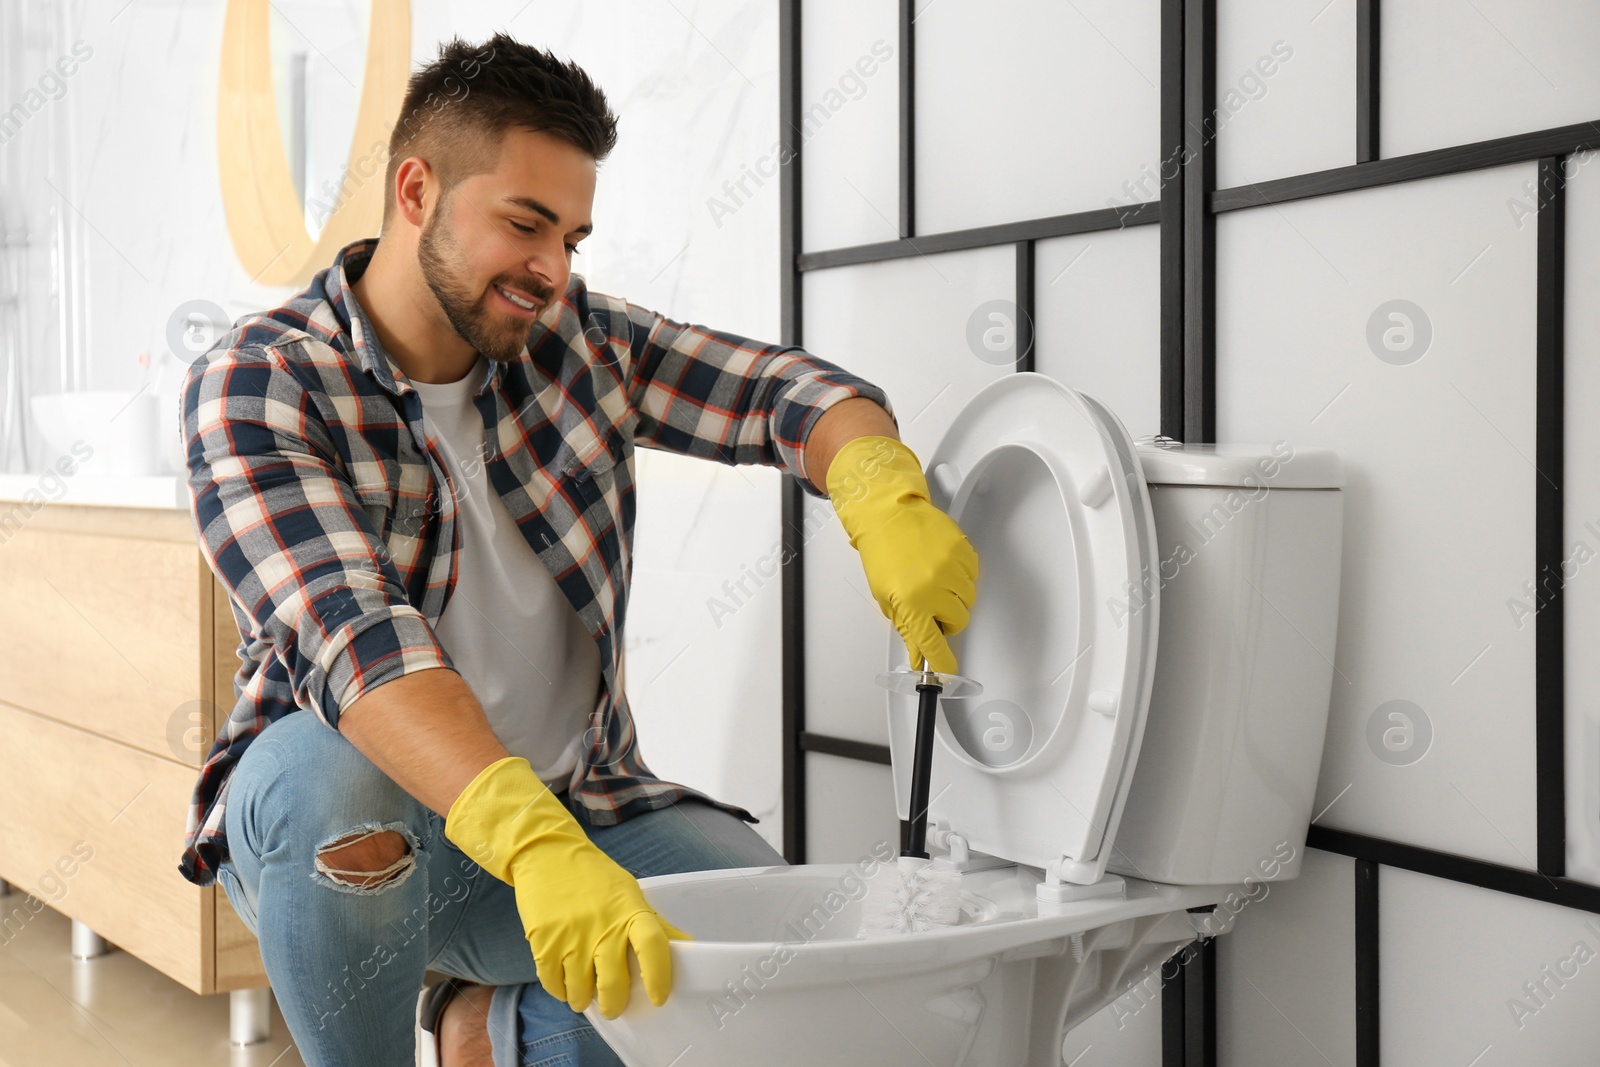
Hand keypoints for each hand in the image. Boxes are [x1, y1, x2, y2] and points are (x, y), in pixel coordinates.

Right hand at [443, 756, 691, 1016]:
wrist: (547, 854)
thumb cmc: (594, 877)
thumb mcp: (629, 893)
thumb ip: (654, 924)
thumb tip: (687, 947)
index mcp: (630, 912)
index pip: (652, 946)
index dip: (658, 976)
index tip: (658, 998)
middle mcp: (602, 927)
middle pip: (614, 983)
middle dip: (614, 1004)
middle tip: (613, 1007)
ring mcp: (571, 937)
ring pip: (580, 991)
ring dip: (583, 999)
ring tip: (585, 995)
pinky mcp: (543, 944)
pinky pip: (553, 984)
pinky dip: (560, 990)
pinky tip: (565, 983)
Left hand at [826, 435, 978, 673]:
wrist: (888, 513)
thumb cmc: (882, 551)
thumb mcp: (886, 596)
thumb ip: (907, 627)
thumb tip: (920, 654)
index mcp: (912, 603)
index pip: (934, 645)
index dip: (943, 663)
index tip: (948, 674)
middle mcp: (935, 588)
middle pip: (958, 622)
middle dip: (945, 618)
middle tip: (929, 604)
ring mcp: (952, 569)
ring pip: (968, 600)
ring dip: (954, 597)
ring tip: (932, 579)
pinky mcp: (964, 552)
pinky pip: (973, 576)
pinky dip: (961, 576)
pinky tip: (942, 565)